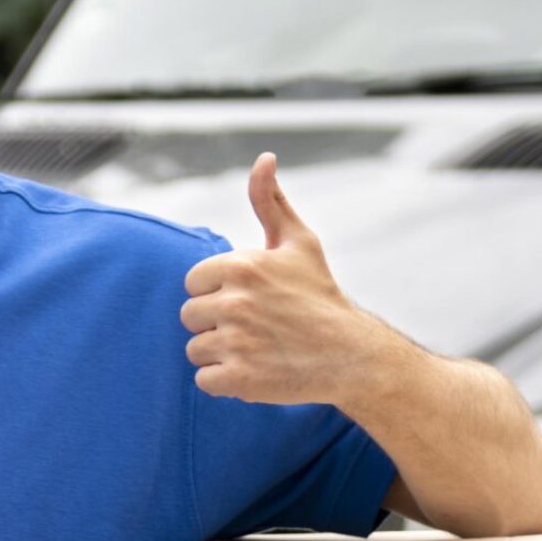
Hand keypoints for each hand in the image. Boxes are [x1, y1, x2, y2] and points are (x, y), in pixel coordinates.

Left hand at [180, 152, 380, 404]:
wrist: (351, 354)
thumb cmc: (320, 296)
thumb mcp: (299, 242)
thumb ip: (270, 201)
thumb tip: (264, 159)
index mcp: (242, 266)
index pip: (194, 282)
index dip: (217, 292)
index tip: (247, 300)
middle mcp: (235, 302)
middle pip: (190, 315)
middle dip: (216, 323)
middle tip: (254, 328)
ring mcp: (236, 342)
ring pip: (196, 349)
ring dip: (220, 354)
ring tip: (256, 350)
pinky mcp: (239, 379)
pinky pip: (205, 380)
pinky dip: (224, 382)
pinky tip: (253, 372)